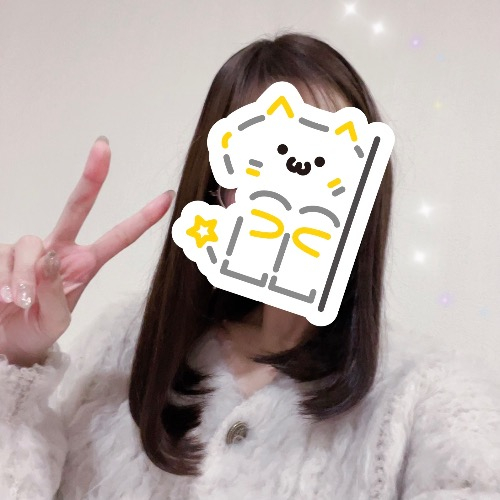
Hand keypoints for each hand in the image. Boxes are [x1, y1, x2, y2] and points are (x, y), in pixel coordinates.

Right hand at [0, 137, 174, 366]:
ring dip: (22, 277)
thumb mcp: (55, 321)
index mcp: (85, 264)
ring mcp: (30, 249)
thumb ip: (55, 291)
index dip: (142, 219)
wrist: (5, 344)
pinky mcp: (2, 252)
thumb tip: (47, 256)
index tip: (167, 197)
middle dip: (92, 177)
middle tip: (104, 146)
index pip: (118, 238)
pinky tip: (1, 297)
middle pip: (77, 207)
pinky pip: (3, 257)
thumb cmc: (36, 332)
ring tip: (14, 302)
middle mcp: (60, 250)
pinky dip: (3, 279)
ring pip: (30, 246)